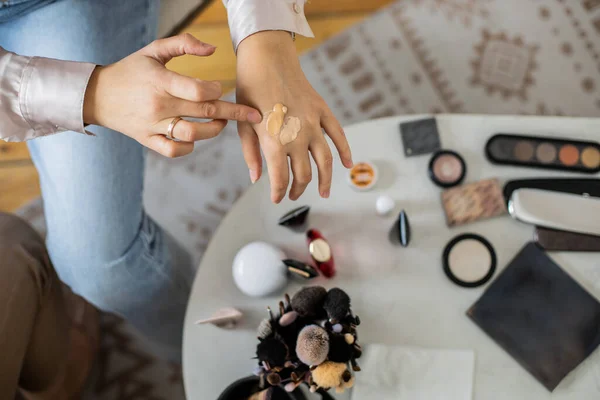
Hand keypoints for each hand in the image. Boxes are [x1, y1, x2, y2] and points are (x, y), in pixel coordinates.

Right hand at [83, 33, 261, 157]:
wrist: (97, 95)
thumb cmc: (131, 70)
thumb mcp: (153, 50)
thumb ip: (184, 44)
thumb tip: (213, 50)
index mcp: (161, 81)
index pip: (199, 91)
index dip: (218, 91)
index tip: (221, 88)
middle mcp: (158, 105)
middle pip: (205, 112)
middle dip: (234, 113)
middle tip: (252, 114)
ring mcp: (153, 125)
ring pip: (193, 135)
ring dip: (214, 131)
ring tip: (221, 123)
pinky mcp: (148, 140)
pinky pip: (174, 150)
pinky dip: (189, 147)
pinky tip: (196, 138)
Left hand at [236, 31, 352, 202]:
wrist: (267, 59)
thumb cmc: (250, 91)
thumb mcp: (243, 125)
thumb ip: (251, 155)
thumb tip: (256, 178)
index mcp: (275, 142)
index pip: (281, 178)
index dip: (278, 192)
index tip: (277, 199)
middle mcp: (297, 136)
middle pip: (304, 174)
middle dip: (298, 188)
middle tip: (293, 194)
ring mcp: (313, 124)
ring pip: (325, 160)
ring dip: (326, 180)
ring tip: (324, 192)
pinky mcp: (322, 111)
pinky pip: (338, 134)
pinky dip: (345, 150)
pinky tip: (347, 164)